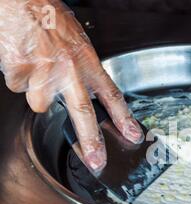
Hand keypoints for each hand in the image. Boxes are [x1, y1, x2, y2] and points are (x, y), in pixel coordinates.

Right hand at [0, 0, 142, 171]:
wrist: (20, 2)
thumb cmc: (51, 18)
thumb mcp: (79, 44)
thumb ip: (84, 73)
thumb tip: (89, 99)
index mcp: (87, 62)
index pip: (112, 96)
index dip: (124, 119)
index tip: (132, 135)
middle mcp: (68, 71)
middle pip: (83, 114)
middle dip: (91, 142)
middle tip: (97, 161)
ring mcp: (43, 75)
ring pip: (40, 104)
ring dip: (39, 92)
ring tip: (38, 68)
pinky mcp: (20, 75)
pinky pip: (20, 90)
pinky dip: (21, 80)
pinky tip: (24, 62)